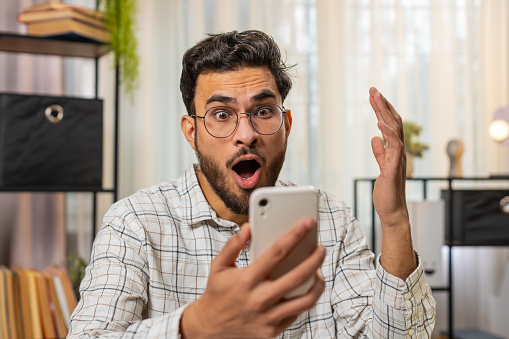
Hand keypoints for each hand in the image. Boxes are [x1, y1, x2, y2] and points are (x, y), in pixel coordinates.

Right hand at [180, 218, 325, 338]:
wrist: (210, 328)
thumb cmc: (217, 293)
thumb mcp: (219, 266)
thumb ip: (233, 245)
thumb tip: (248, 228)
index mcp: (247, 280)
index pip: (277, 252)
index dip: (295, 235)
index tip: (307, 223)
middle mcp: (260, 299)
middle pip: (297, 276)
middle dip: (314, 259)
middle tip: (321, 248)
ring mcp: (268, 317)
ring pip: (305, 300)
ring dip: (317, 284)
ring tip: (319, 272)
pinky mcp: (273, 331)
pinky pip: (297, 314)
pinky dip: (305, 299)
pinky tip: (306, 288)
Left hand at [369, 87, 407, 226]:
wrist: (393, 211)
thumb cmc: (387, 192)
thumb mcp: (381, 168)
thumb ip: (380, 153)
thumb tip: (375, 138)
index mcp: (394, 150)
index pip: (391, 124)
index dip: (383, 109)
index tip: (374, 96)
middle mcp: (399, 152)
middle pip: (394, 122)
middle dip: (383, 104)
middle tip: (373, 89)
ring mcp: (398, 159)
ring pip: (395, 129)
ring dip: (384, 112)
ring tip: (375, 97)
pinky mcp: (394, 168)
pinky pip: (394, 147)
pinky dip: (387, 133)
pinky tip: (378, 123)